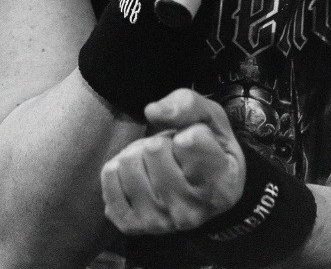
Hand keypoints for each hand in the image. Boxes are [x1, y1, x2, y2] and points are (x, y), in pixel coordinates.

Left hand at [100, 89, 245, 234]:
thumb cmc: (208, 147)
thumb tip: (152, 112)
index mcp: (221, 189)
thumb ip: (188, 105)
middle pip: (153, 149)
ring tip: (156, 164)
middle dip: (160, 141)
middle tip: (173, 153)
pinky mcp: (131, 225)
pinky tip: (140, 174)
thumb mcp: (210, 118)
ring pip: (129, 162)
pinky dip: (119, 167)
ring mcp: (159, 223)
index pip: (189, 141)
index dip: (190, 130)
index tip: (198, 143)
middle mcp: (191, 213)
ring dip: (139, 154)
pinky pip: (109, 177)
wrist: (197, 187)